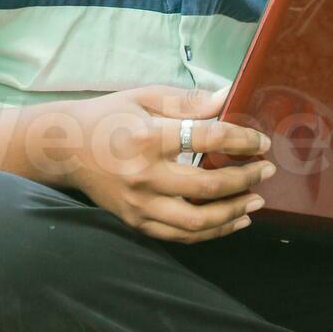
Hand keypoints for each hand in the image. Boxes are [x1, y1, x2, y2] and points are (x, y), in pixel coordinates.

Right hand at [68, 84, 275, 243]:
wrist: (65, 149)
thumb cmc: (108, 116)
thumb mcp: (144, 97)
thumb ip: (187, 100)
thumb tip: (228, 96)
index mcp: (148, 137)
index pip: (207, 138)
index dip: (242, 140)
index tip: (261, 141)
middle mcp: (144, 175)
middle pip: (208, 186)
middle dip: (245, 178)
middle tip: (267, 170)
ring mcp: (139, 205)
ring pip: (197, 221)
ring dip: (233, 212)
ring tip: (257, 201)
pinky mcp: (136, 222)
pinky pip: (181, 235)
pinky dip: (211, 232)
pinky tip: (232, 220)